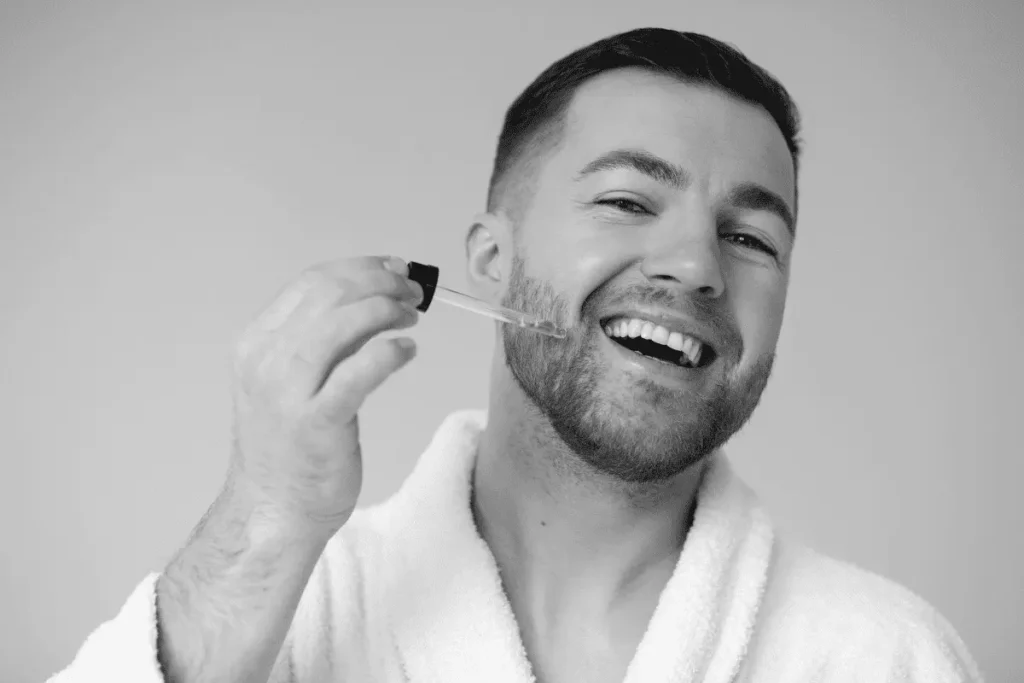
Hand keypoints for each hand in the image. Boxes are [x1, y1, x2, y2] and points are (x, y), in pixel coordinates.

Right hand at [226, 255, 422, 534]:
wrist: (273, 511)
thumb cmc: (291, 447)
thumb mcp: (296, 381)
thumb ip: (327, 340)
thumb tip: (374, 300)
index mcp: (257, 342)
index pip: (311, 282)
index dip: (361, 268)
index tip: (395, 269)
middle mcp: (265, 360)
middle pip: (328, 293)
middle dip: (380, 282)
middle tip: (414, 291)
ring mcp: (287, 393)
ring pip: (340, 324)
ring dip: (385, 309)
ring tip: (412, 316)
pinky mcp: (315, 424)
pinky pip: (357, 374)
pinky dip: (387, 352)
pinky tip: (407, 350)